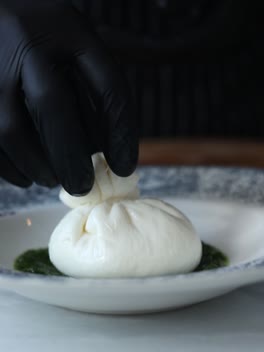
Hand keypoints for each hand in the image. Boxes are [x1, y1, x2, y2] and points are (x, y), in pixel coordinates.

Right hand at [0, 1, 137, 193]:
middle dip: (69, 156)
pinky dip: (10, 167)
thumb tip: (102, 150)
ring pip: (12, 129)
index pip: (107, 84)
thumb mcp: (72, 43)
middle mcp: (26, 40)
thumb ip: (90, 86)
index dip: (120, 133)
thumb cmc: (41, 38)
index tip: (123, 167)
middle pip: (51, 105)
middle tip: (83, 186)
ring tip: (52, 180)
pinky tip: (25, 174)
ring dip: (37, 166)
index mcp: (68, 28)